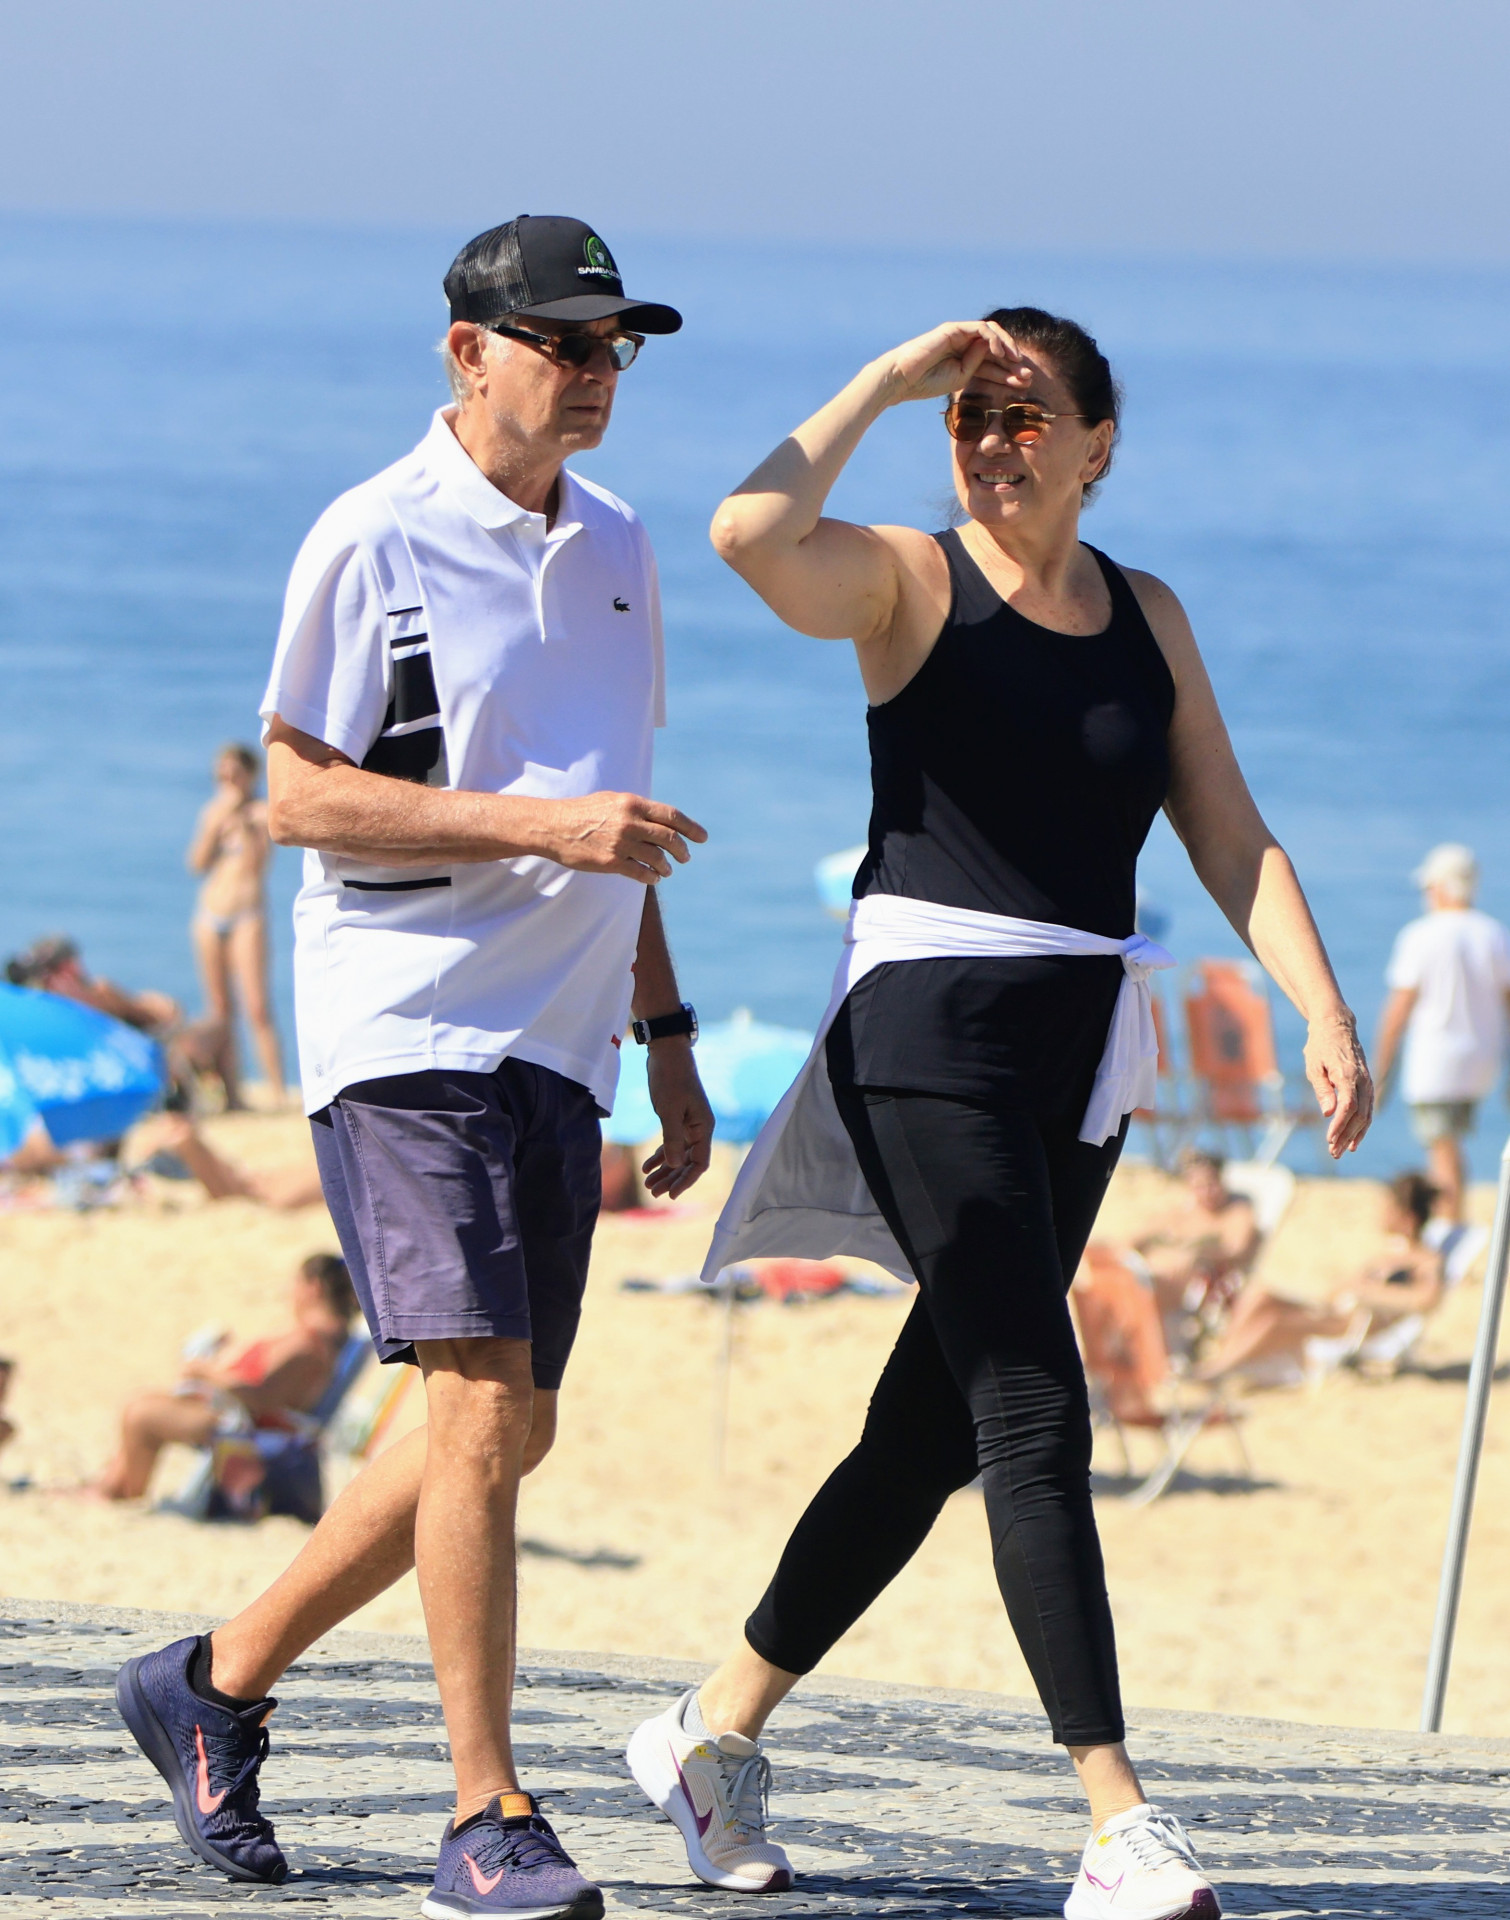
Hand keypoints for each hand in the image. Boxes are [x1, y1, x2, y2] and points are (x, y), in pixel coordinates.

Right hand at [537, 792, 706, 881]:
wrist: (554, 827)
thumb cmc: (584, 812)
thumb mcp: (612, 800)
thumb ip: (637, 809)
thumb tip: (662, 820)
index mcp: (632, 803)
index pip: (672, 815)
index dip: (691, 827)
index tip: (702, 838)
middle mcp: (630, 822)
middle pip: (669, 838)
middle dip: (682, 850)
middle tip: (686, 857)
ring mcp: (621, 843)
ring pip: (657, 858)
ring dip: (667, 866)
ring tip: (668, 870)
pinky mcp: (611, 862)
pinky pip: (641, 873)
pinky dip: (652, 877)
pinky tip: (654, 878)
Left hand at [640, 1039, 713, 1198]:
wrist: (668, 1053)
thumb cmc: (670, 1079)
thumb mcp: (669, 1110)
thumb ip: (672, 1139)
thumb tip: (674, 1164)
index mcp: (703, 1128)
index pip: (699, 1163)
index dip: (686, 1180)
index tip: (671, 1194)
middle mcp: (698, 1129)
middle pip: (687, 1162)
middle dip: (671, 1178)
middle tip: (653, 1192)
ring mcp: (688, 1125)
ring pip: (677, 1154)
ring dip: (664, 1170)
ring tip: (648, 1184)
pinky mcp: (677, 1119)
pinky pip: (670, 1143)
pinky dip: (659, 1155)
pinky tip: (646, 1167)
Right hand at [878, 320, 1031, 406]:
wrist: (903, 378)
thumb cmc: (926, 383)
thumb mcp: (960, 378)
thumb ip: (980, 366)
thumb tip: (997, 353)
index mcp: (965, 360)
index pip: (993, 364)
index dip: (1009, 373)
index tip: (1024, 385)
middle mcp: (964, 344)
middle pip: (996, 349)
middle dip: (1013, 362)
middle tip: (1028, 376)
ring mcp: (959, 334)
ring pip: (993, 335)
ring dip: (1008, 347)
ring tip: (1017, 362)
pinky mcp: (954, 328)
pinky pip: (981, 330)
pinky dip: (994, 340)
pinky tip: (1001, 354)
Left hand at [1304, 1009, 1373, 1157]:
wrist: (1337, 1026)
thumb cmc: (1320, 1045)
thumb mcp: (1314, 1066)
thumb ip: (1322, 1090)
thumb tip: (1328, 1113)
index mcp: (1348, 1075)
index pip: (1348, 1107)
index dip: (1339, 1126)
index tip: (1329, 1140)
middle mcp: (1362, 1081)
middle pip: (1359, 1115)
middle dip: (1346, 1136)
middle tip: (1333, 1153)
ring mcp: (1368, 1083)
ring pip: (1367, 1115)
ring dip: (1355, 1135)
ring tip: (1342, 1151)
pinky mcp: (1368, 1085)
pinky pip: (1368, 1109)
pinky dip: (1362, 1126)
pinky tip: (1354, 1140)